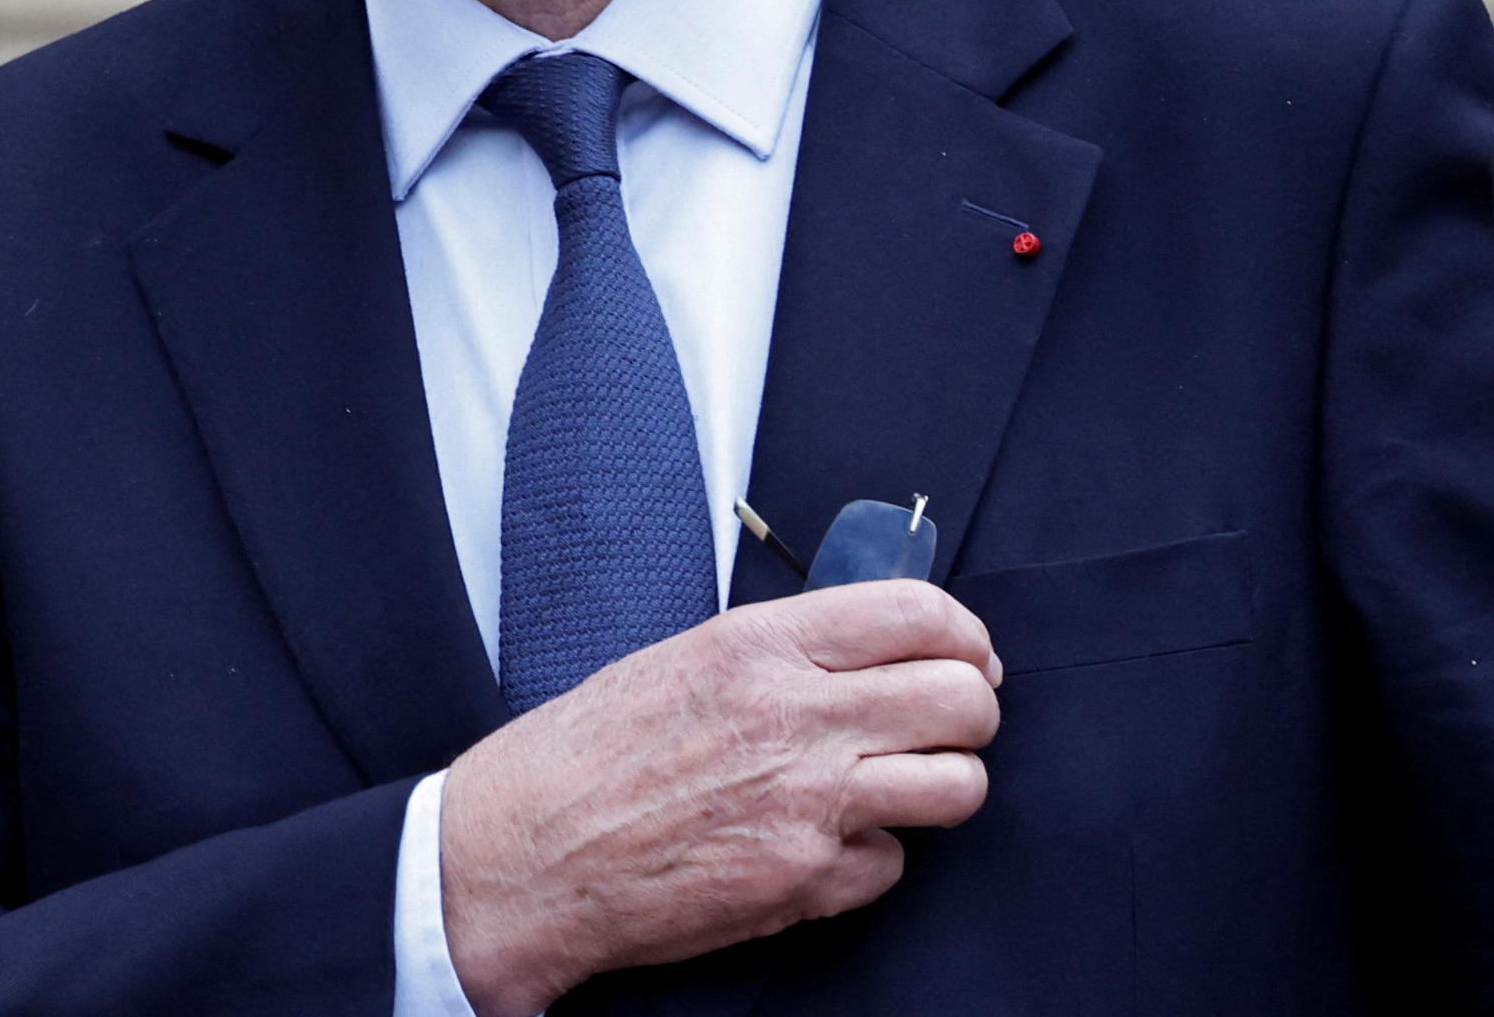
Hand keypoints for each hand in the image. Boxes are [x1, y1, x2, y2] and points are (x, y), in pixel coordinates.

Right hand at [437, 580, 1001, 1015]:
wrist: (522, 854)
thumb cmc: (590, 753)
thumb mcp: (688, 658)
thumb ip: (786, 649)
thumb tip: (875, 646)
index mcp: (763, 645)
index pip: (920, 612)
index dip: (965, 635)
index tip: (968, 655)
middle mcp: (796, 716)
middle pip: (962, 699)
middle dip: (972, 713)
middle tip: (950, 726)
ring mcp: (806, 802)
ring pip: (958, 787)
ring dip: (945, 788)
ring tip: (908, 787)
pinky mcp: (801, 880)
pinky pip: (893, 865)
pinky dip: (873, 860)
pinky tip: (829, 846)